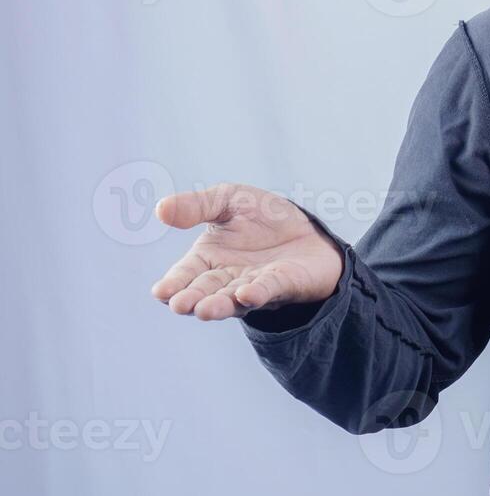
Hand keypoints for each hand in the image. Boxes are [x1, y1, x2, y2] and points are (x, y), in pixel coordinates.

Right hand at [150, 183, 344, 320]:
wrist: (308, 226)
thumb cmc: (262, 217)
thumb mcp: (228, 199)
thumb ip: (196, 205)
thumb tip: (160, 209)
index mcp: (208, 258)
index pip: (185, 274)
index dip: (173, 284)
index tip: (161, 292)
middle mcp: (227, 278)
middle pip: (205, 292)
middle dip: (192, 299)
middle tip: (179, 305)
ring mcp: (254, 285)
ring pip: (233, 299)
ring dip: (219, 305)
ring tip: (204, 310)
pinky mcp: (284, 284)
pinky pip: (269, 290)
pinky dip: (257, 293)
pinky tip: (246, 294)